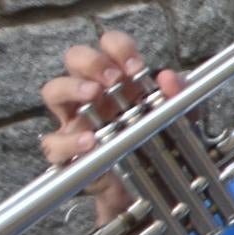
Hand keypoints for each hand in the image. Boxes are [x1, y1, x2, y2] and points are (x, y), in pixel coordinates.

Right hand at [42, 33, 178, 220]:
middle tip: (113, 77)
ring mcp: (76, 121)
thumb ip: (180, 96)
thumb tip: (169, 76)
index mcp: (120, 80)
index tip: (136, 66)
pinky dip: (70, 140)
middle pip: (75, 59)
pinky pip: (54, 143)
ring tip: (94, 93)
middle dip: (91, 61)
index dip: (118, 48)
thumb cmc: (160, 142)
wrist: (152, 187)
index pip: (109, 47)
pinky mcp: (68, 152)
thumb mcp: (180, 118)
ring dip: (72, 87)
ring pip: (53, 90)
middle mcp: (93, 95)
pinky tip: (91, 140)